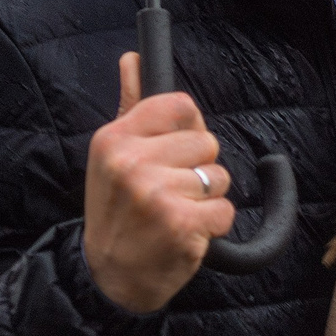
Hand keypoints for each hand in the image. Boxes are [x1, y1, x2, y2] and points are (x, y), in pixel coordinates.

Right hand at [81, 52, 233, 312]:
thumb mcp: (113, 156)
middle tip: (169, 194)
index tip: (176, 152)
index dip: (190, 129)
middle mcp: (131, 161)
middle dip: (199, 170)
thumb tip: (133, 58)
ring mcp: (155, 193)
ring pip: (219, 177)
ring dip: (207, 200)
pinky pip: (226, 210)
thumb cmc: (117, 211)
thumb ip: (131, 105)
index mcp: (115, 138)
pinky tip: (186, 234)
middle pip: (207, 143)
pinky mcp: (180, 224)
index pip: (180, 105)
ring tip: (175, 215)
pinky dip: (214, 226)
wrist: (109, 277)